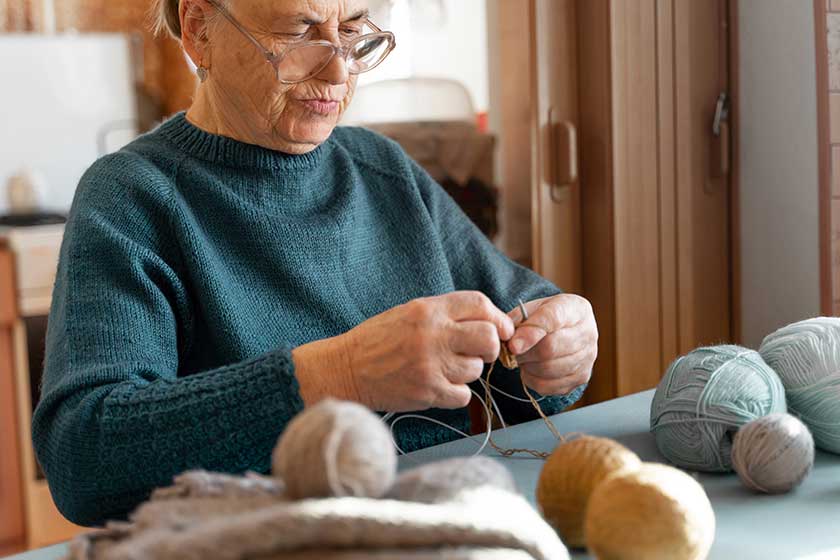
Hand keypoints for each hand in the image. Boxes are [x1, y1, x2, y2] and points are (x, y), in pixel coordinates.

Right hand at [293, 291, 513, 411]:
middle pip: (488, 337)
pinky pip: (464, 395)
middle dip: (490, 346)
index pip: (480, 304)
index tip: (500, 329)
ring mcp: (431, 365)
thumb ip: (445, 314)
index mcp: (428, 309)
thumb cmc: (379, 339)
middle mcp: (433, 334)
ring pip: (476, 369)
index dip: (497, 318)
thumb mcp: (410, 312)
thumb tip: (488, 322)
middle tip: (477, 352)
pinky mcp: (428, 392)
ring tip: (446, 368)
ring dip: (468, 371)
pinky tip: (440, 386)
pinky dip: (457, 393)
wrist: (346, 369)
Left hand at [505, 294, 597, 395]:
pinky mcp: (581, 377)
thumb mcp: (530, 309)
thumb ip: (519, 321)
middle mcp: (588, 332)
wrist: (564, 331)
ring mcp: (588, 357)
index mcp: (576, 308)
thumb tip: (513, 343)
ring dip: (528, 366)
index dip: (530, 333)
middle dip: (525, 352)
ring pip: (549, 369)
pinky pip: (549, 386)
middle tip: (514, 351)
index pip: (552, 319)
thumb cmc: (544, 318)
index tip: (513, 345)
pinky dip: (532, 379)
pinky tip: (531, 369)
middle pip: (551, 348)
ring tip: (523, 358)